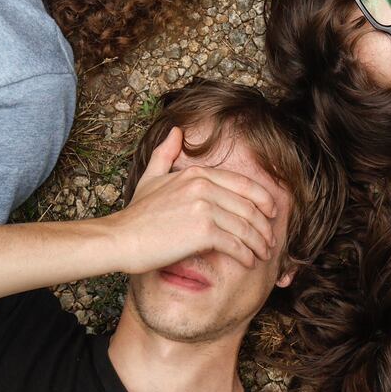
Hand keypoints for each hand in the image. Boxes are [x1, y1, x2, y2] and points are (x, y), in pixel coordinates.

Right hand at [104, 127, 279, 273]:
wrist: (119, 239)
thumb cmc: (135, 214)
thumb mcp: (150, 177)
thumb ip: (165, 154)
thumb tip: (176, 131)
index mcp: (196, 173)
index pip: (243, 184)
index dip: (262, 199)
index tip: (271, 212)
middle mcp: (203, 186)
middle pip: (248, 206)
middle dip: (264, 225)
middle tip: (270, 239)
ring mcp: (204, 207)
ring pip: (245, 226)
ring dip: (258, 242)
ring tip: (263, 252)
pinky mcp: (203, 232)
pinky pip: (234, 243)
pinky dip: (245, 253)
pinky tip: (249, 260)